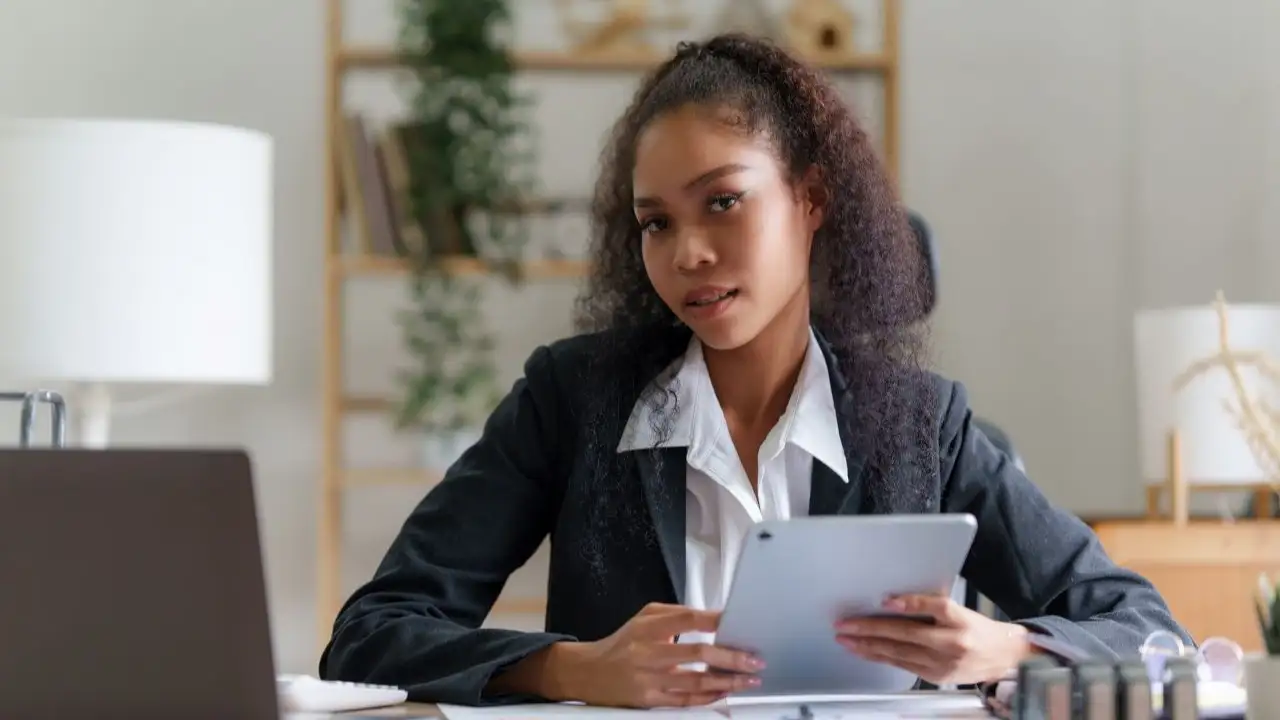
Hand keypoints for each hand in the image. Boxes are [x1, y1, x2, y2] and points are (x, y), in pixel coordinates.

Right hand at [550, 602, 764, 707]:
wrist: (589, 672)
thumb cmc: (623, 643)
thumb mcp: (643, 618)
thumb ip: (675, 614)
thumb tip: (712, 617)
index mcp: (647, 627)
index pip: (686, 619)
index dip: (713, 620)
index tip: (736, 622)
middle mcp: (647, 652)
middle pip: (696, 652)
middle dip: (730, 656)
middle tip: (753, 659)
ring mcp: (648, 679)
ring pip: (694, 680)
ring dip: (726, 680)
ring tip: (748, 679)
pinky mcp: (649, 700)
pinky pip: (684, 701)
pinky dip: (707, 697)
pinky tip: (724, 692)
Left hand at [833, 594, 1032, 685]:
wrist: (1003, 658)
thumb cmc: (978, 630)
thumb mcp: (960, 610)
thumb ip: (930, 605)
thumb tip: (894, 602)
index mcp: (960, 620)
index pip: (936, 607)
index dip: (911, 603)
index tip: (887, 600)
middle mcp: (952, 642)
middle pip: (908, 633)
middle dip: (871, 629)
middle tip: (846, 624)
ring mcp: (943, 662)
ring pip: (900, 653)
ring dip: (869, 646)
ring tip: (847, 640)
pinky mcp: (936, 676)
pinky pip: (903, 665)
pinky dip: (881, 657)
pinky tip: (866, 652)